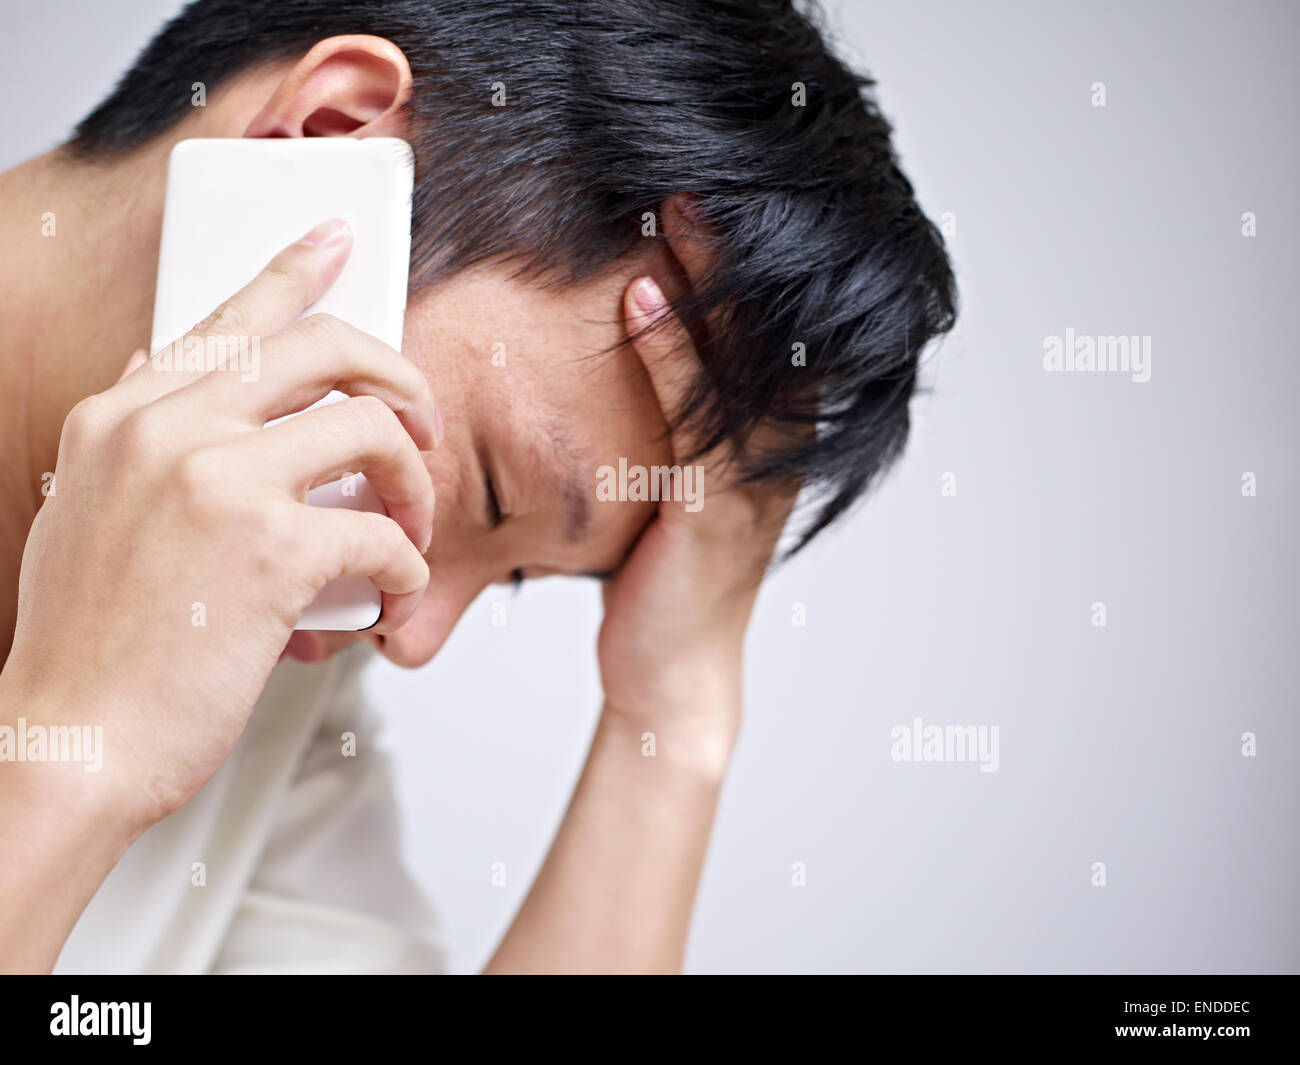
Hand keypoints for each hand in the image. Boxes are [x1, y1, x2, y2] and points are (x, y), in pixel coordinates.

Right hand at [0, 219, 436, 834]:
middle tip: (422, 418)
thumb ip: (136, 442)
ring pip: (371, 428)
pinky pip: (381, 531)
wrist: (73, 741)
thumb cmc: (93, 649)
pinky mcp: (271, 548)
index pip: (227, 318)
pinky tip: (387, 592)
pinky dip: (404, 565)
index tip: (336, 241)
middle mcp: (166, 429)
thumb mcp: (90, 513)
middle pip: (325, 348)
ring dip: (414, 481)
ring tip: (410, 525)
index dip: (293, 271)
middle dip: (398, 377)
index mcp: (124, 416)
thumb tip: (158, 375)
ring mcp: (217, 480)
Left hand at [596, 200, 802, 774]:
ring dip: (710, 288)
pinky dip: (673, 361)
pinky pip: (697, 425)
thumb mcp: (663, 500)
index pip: (764, 347)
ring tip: (676, 220)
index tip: (707, 215)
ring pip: (739, 370)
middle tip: (693, 191)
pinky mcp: (715, 518)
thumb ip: (660, 442)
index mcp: (760, 453)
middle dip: (733, 263)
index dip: (743, 279)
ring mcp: (748, 488)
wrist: (669, 679)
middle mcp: (768, 461)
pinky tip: (643, 310)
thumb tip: (617, 378)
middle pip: (764, 341)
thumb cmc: (656, 587)